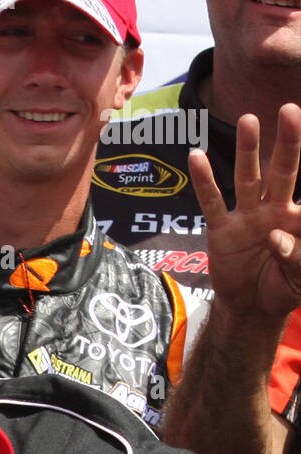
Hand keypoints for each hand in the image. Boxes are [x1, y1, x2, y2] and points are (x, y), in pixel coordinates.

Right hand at [190, 104, 300, 321]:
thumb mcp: (298, 280)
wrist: (251, 309)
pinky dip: (204, 181)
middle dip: (288, 141)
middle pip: (283, 170)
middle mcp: (274, 209)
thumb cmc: (281, 289)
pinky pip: (212, 202)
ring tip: (248, 120)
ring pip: (249, 178)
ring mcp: (247, 217)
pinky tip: (197, 156)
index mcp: (298, 219)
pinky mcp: (222, 230)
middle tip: (290, 110)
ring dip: (249, 150)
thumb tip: (276, 235)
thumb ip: (295, 257)